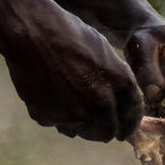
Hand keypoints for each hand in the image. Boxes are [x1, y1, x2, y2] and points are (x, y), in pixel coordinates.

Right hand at [1, 4, 143, 141]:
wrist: (32, 33)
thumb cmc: (68, 34)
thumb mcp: (103, 51)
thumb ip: (114, 79)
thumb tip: (117, 100)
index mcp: (121, 83)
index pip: (132, 115)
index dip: (128, 126)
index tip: (122, 132)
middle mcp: (102, 103)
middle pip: (106, 131)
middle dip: (100, 129)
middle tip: (91, 124)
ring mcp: (75, 114)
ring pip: (80, 130)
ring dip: (76, 123)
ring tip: (64, 100)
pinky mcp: (50, 118)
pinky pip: (56, 123)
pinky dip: (53, 115)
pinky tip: (46, 94)